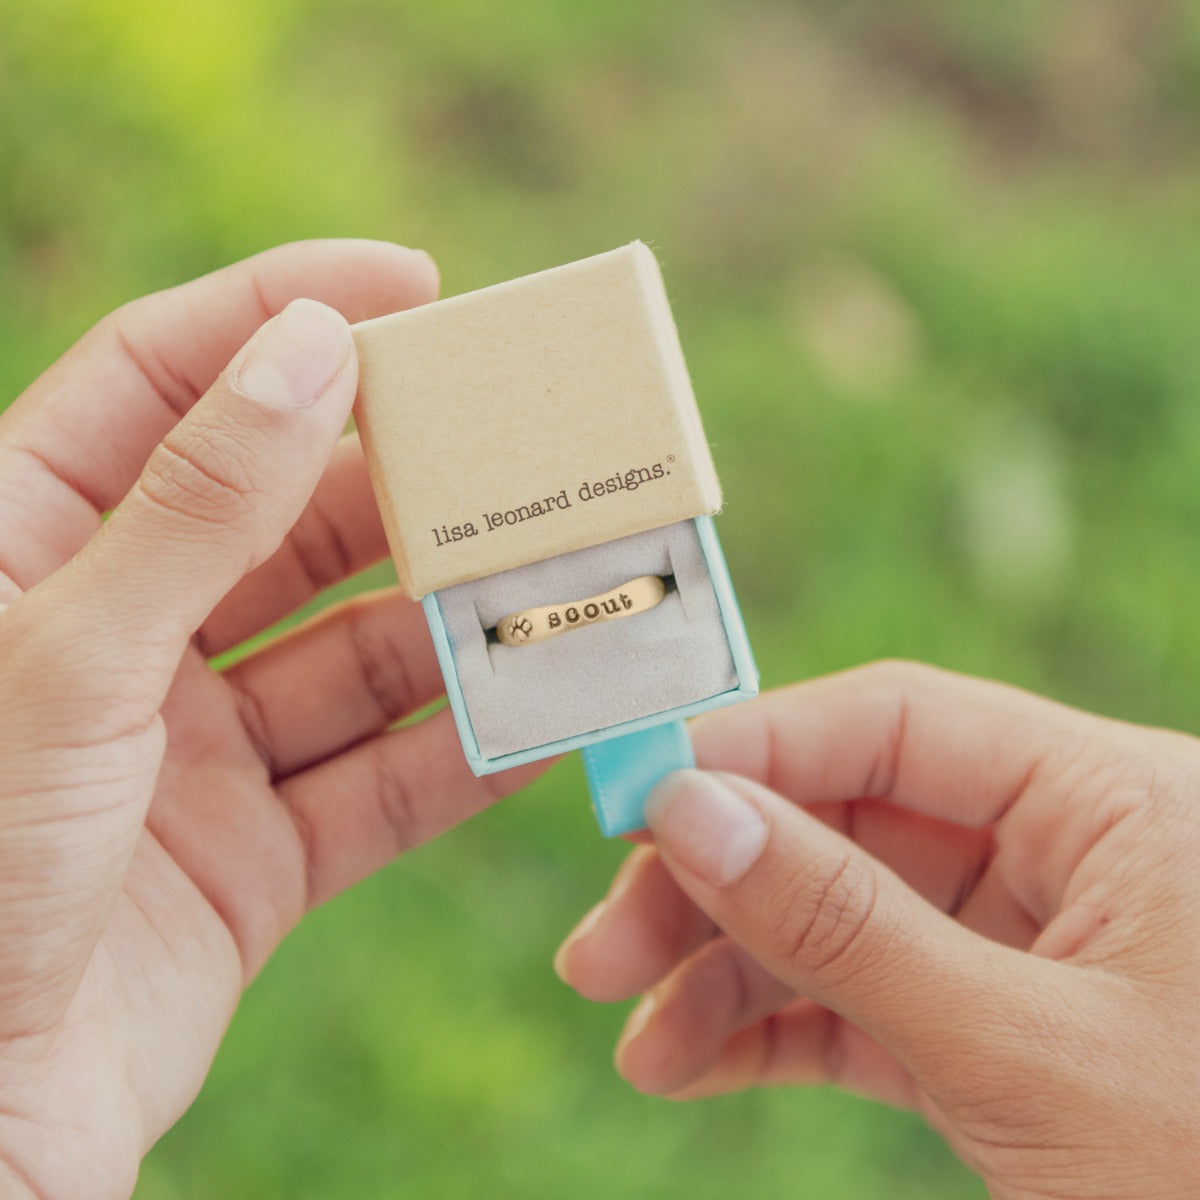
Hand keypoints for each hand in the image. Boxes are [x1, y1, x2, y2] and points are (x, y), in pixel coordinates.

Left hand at [0, 241, 541, 1199]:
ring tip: (558, 583)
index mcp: (30, 545)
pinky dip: (463, 754)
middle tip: (522, 447)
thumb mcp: (67, 662)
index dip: (283, 311)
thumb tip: (310, 349)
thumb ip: (195, 506)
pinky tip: (544, 719)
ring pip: (356, 650)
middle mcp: (126, 630)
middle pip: (288, 512)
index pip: (164, 376)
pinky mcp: (265, 845)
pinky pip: (383, 780)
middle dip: (405, 484)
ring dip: (454, 625)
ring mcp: (202, 742)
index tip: (413, 285)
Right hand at [556, 661, 1199, 1198]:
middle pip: (844, 823)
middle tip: (604, 950)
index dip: (755, 749)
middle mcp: (1062, 852)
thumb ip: (848, 926)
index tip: (636, 799)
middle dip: (718, 889)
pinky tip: (691, 1064)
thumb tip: (689, 812)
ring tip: (640, 1042)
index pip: (898, 723)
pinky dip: (774, 1032)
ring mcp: (1023, 942)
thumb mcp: (1024, 1052)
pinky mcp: (995, 1028)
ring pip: (839, 919)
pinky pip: (862, 1002)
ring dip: (727, 974)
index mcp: (1109, 801)